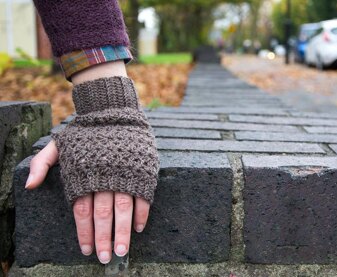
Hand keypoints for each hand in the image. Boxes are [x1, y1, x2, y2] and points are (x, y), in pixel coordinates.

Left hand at [25, 140, 149, 263]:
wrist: (113, 110)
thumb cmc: (86, 131)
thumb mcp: (58, 143)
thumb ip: (41, 163)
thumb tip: (30, 186)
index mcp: (83, 175)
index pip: (82, 211)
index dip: (84, 232)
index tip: (87, 250)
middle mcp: (103, 178)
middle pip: (103, 213)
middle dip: (104, 237)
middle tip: (107, 257)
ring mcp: (124, 175)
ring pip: (123, 208)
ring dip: (123, 231)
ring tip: (122, 250)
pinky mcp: (141, 171)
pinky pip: (143, 196)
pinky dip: (142, 213)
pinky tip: (138, 228)